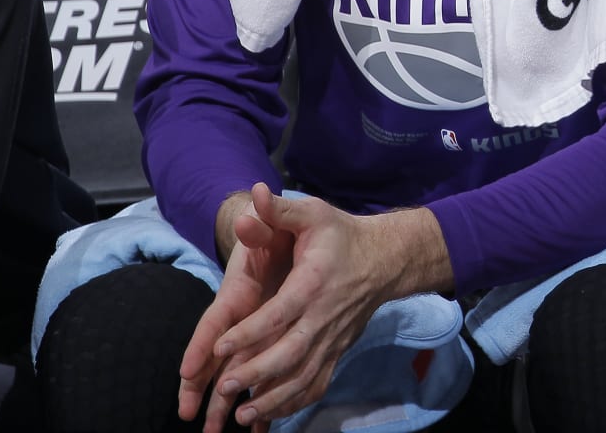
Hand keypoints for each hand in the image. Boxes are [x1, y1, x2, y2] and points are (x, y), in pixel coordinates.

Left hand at [179, 184, 389, 432]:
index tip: (221, 347)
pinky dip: (294, 403)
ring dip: (274, 399)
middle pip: (291, 352)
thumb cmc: (340, 235)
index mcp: (313, 283)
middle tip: (226, 387)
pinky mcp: (337, 351)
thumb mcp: (313, 213)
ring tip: (242, 415)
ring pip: (304, 376)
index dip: (252, 331)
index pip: (280, 313)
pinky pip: (317, 384)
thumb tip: (254, 194)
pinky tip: (269, 416)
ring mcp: (333, 338)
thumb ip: (280, 209)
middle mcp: (324, 316)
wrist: (385, 259)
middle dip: (258, 373)